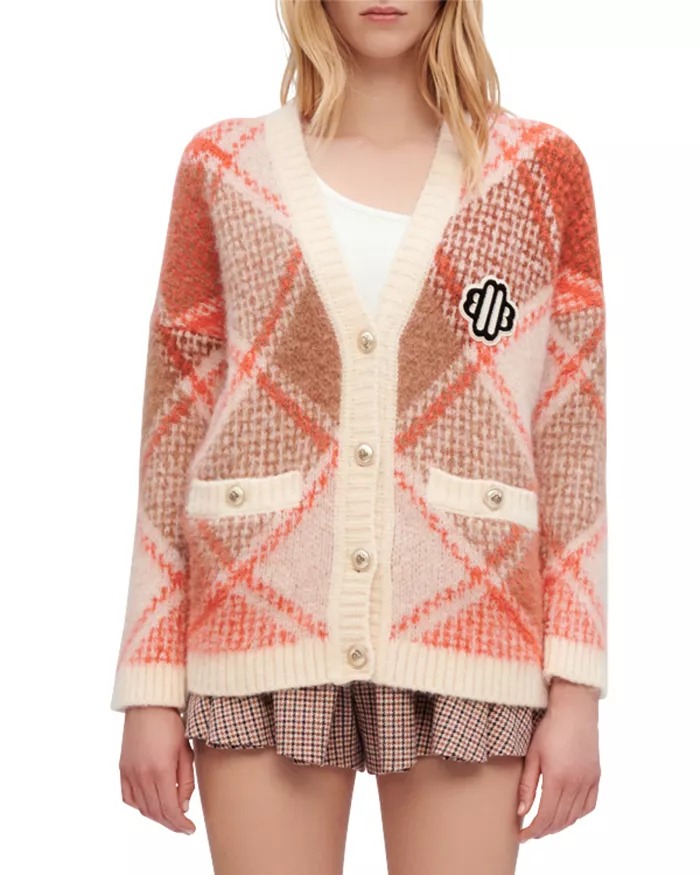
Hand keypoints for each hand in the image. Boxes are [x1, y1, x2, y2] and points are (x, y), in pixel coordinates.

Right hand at [119, 705, 196, 834]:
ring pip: (142, 808)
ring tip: (170, 816)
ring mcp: (129, 773)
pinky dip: (139, 806)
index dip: (180, 824)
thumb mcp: (185, 751)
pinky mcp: (123, 768)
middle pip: (155, 812)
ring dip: (156, 817)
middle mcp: (142, 775)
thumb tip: (183, 807)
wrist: (148, 705)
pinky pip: (128, 797)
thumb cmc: (171, 724)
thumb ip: (185, 781)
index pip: (170, 809)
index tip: (190, 829)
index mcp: (160, 770)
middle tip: (183, 826)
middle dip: (171, 823)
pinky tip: (150, 805)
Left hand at [517, 678, 600, 841]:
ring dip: (559, 825)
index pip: (545, 817)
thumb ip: (527, 785)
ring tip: (545, 825)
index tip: (522, 836)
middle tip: (530, 832)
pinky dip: (577, 815)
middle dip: (543, 830)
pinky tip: (567, 815)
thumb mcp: (533, 755)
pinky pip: (589, 805)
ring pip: (575, 816)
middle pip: (560, 820)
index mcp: (558, 779)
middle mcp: (576, 784)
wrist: (575, 709)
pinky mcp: (596, 776)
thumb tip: (521, 812)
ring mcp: (589, 781)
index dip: (532, 831)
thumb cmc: (549, 728)